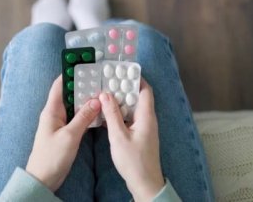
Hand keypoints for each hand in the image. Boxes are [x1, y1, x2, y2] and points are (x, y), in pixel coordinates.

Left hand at [26, 75, 100, 191]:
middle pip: (69, 93)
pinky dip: (86, 112)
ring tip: (102, 91)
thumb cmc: (52, 157)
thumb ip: (83, 117)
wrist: (43, 178)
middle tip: (99, 78)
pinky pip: (76, 117)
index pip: (60, 85)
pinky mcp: (65, 132)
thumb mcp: (70, 136)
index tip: (85, 65)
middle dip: (82, 85)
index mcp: (51, 110)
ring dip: (86, 99)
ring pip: (74, 105)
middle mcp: (55, 113)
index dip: (70, 73)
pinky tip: (97, 111)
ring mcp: (60, 123)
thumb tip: (96, 100)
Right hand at [99, 79, 164, 201]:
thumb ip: (112, 114)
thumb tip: (105, 94)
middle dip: (124, 88)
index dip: (135, 78)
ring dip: (121, 101)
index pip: (145, 90)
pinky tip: (108, 113)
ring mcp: (144, 127)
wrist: (144, 182)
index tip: (121, 70)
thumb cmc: (133, 160)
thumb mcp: (118, 136)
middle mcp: (148, 119)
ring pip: (133, 108)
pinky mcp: (140, 134)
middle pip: (138, 97)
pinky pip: (130, 117)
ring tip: (105, 94)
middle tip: (108, 81)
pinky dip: (121, 113)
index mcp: (147, 116)